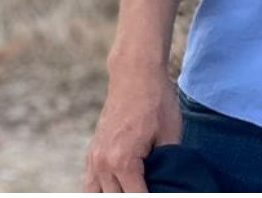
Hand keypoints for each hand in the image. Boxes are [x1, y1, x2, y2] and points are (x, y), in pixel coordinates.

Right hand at [83, 68, 180, 192]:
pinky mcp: (92, 153)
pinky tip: (117, 188)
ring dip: (113, 195)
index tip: (163, 194)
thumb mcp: (171, 135)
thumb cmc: (157, 103)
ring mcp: (94, 159)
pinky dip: (101, 190)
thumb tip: (168, 183)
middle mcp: (103, 164)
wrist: (135, 76)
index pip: (136, 197)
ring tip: (132, 188)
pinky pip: (89, 183)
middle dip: (132, 196)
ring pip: (95, 194)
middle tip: (152, 188)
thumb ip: (167, 165)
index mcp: (123, 161)